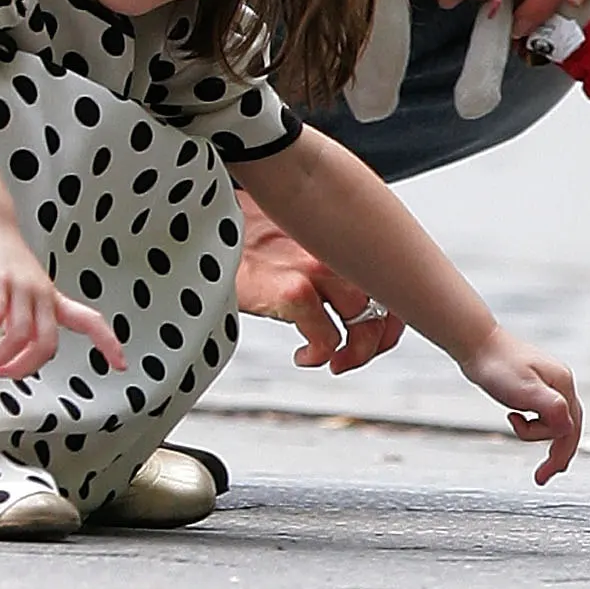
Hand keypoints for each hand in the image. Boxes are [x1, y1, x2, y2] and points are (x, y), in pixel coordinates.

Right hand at [0, 220, 124, 380]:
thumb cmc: (2, 261)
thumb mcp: (23, 293)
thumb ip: (22, 322)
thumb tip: (13, 356)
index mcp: (51, 299)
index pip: (89, 320)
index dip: (107, 343)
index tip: (120, 364)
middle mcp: (40, 293)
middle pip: (46, 343)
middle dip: (25, 367)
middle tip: (5, 374)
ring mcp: (19, 286)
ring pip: (20, 335)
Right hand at [233, 192, 405, 372]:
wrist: (195, 228)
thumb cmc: (233, 229)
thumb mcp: (284, 229)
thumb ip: (315, 248)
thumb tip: (340, 283)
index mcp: (334, 230)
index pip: (390, 271)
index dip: (394, 308)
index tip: (382, 331)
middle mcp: (332, 246)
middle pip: (385, 299)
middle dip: (377, 338)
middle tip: (354, 354)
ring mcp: (315, 268)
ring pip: (364, 322)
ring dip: (353, 352)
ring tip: (333, 360)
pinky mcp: (293, 292)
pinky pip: (327, 340)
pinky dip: (319, 355)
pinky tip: (303, 355)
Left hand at [460, 328, 580, 483]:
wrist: (476, 343)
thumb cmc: (497, 365)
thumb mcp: (524, 390)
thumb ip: (549, 408)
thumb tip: (568, 427)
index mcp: (563, 385)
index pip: (570, 429)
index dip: (560, 455)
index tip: (544, 475)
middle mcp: (561, 384)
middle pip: (569, 427)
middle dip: (557, 453)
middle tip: (542, 477)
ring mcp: (549, 385)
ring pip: (554, 421)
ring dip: (536, 432)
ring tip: (514, 424)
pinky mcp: (535, 386)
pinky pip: (543, 413)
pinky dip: (532, 424)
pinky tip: (516, 419)